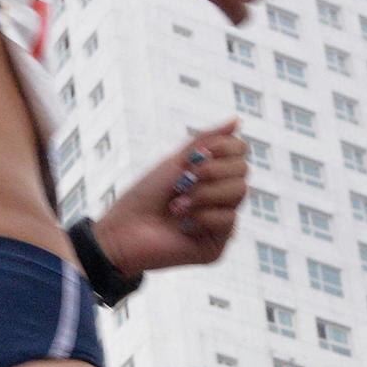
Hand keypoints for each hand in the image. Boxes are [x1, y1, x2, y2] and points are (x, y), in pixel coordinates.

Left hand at [92, 122, 248, 276]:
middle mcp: (221, 199)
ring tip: (177, 206)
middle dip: (210, 172)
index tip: (195, 157)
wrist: (124, 231)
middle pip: (243, 171)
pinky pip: (229, 220)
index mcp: (213, 177)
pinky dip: (203, 217)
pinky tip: (182, 225)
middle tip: (182, 183)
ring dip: (203, 194)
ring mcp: (220, 223)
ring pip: (239, 192)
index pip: (240, 151)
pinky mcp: (217, 246)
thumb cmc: (145, 196)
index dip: (222, 148)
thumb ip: (206, 141)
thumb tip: (237, 120)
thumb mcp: (176, 162)